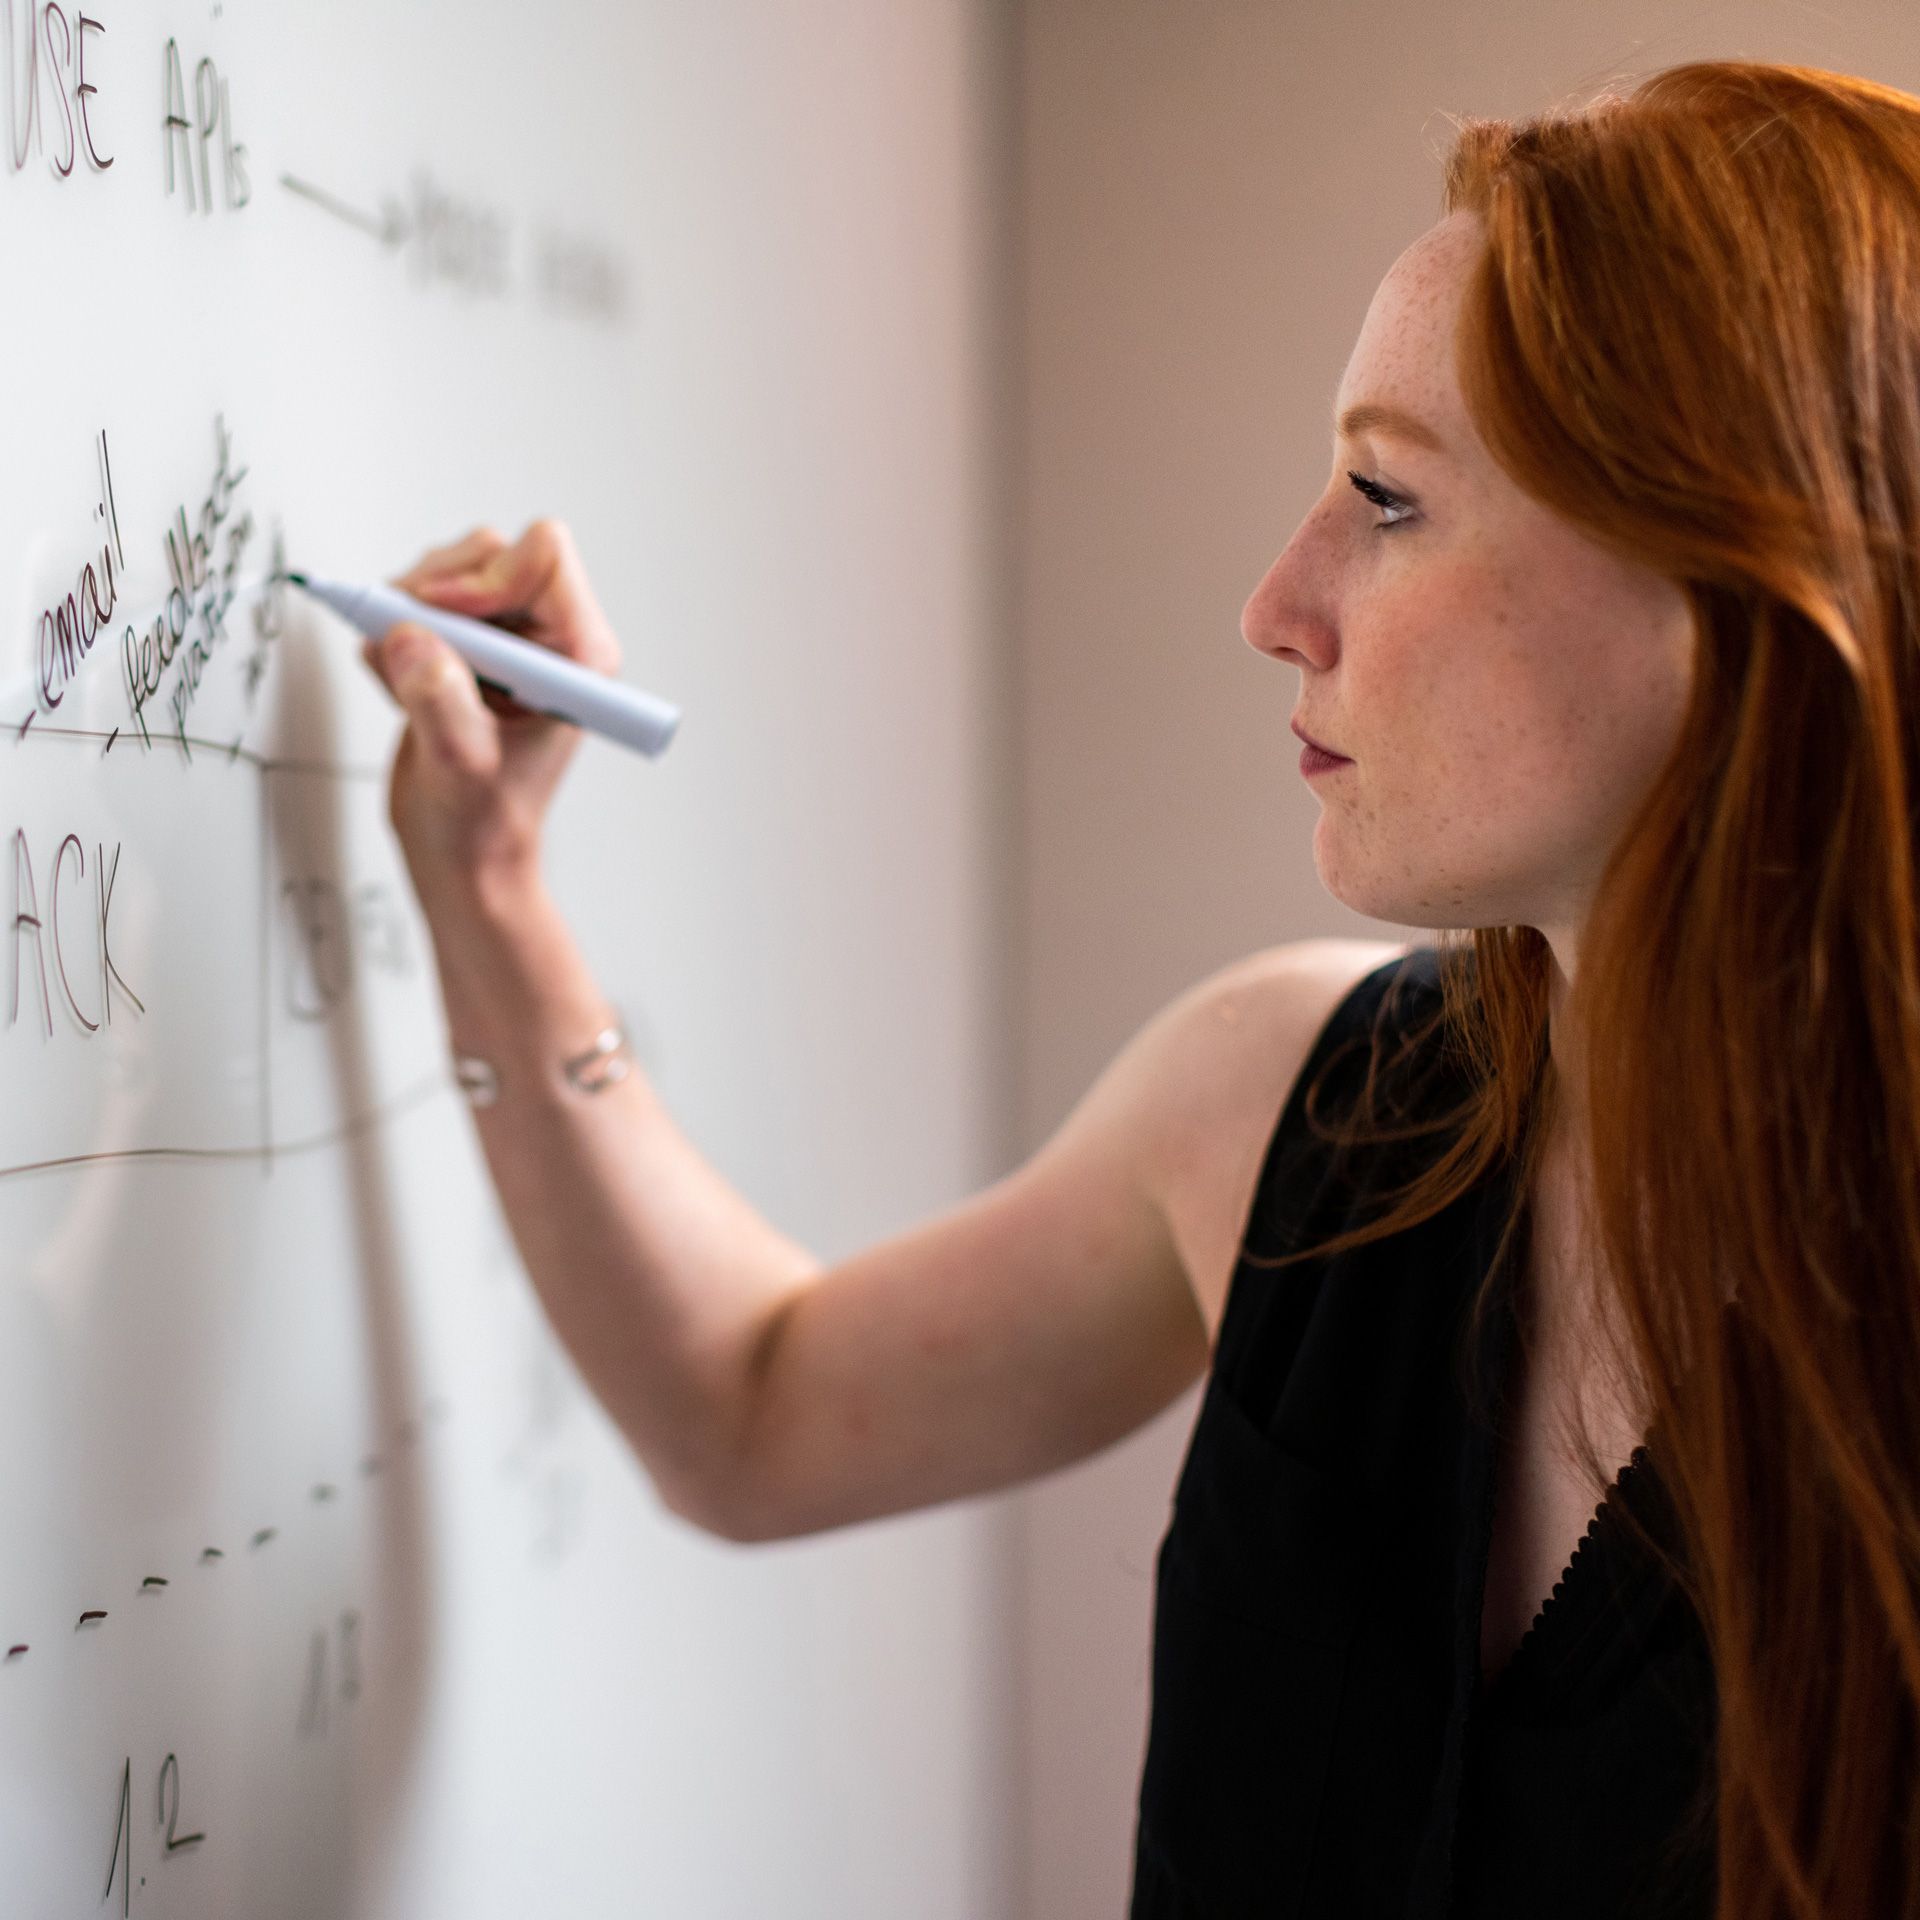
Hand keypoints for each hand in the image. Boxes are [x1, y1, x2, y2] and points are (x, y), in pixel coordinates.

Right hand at [361, 519, 621, 904]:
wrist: (463, 855)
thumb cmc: (484, 825)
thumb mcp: (462, 767)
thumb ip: (440, 700)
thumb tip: (409, 638)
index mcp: (578, 656)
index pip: (543, 555)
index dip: (484, 578)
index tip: (443, 623)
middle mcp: (549, 639)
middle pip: (489, 553)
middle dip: (435, 592)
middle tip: (409, 645)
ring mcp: (506, 642)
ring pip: (449, 572)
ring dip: (408, 614)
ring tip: (403, 679)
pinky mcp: (465, 649)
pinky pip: (418, 604)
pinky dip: (392, 636)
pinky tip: (399, 689)